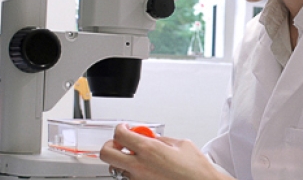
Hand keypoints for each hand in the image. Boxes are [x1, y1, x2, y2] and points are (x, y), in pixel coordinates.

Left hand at [100, 123, 231, 179]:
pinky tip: (147, 168)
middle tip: (121, 142)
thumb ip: (161, 140)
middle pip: (107, 154)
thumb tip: (152, 138)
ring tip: (137, 157)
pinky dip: (134, 171)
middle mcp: (139, 167)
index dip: (120, 128)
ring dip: (123, 160)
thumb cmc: (195, 170)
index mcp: (149, 150)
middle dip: (111, 145)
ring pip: (117, 168)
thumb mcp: (181, 144)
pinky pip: (129, 178)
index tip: (124, 127)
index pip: (120, 134)